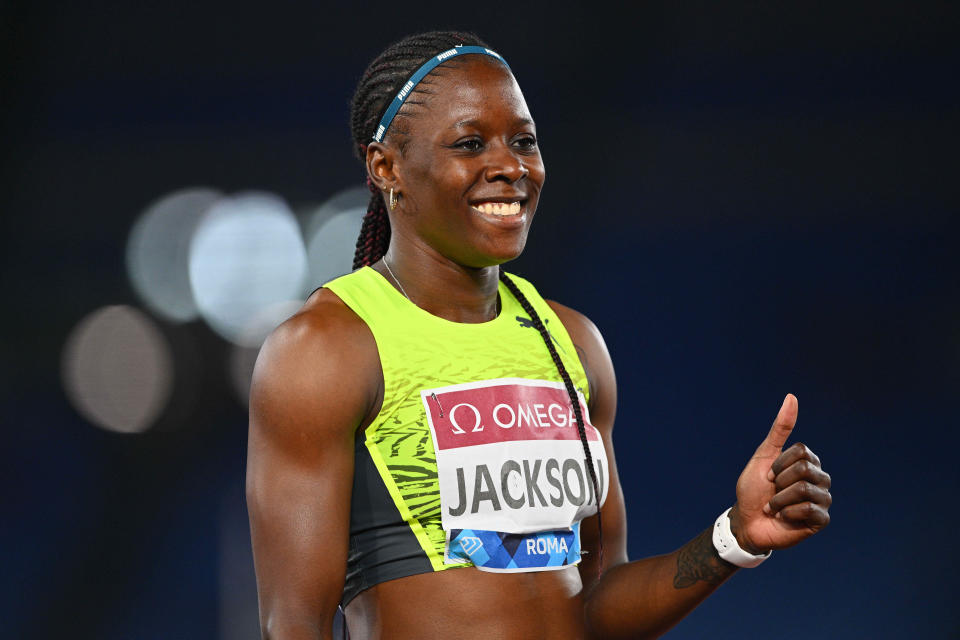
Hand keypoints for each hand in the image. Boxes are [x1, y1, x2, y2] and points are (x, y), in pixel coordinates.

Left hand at [728, 394, 831, 553]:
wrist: (746, 522)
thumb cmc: (754, 489)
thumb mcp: (763, 455)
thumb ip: (779, 428)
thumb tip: (791, 397)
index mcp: (808, 462)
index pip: (801, 452)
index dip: (778, 464)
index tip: (769, 475)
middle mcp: (819, 478)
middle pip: (804, 469)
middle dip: (779, 481)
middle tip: (772, 492)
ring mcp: (822, 499)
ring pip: (805, 489)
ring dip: (780, 499)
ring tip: (775, 506)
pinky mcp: (821, 520)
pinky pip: (809, 509)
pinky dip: (788, 513)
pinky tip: (783, 518)